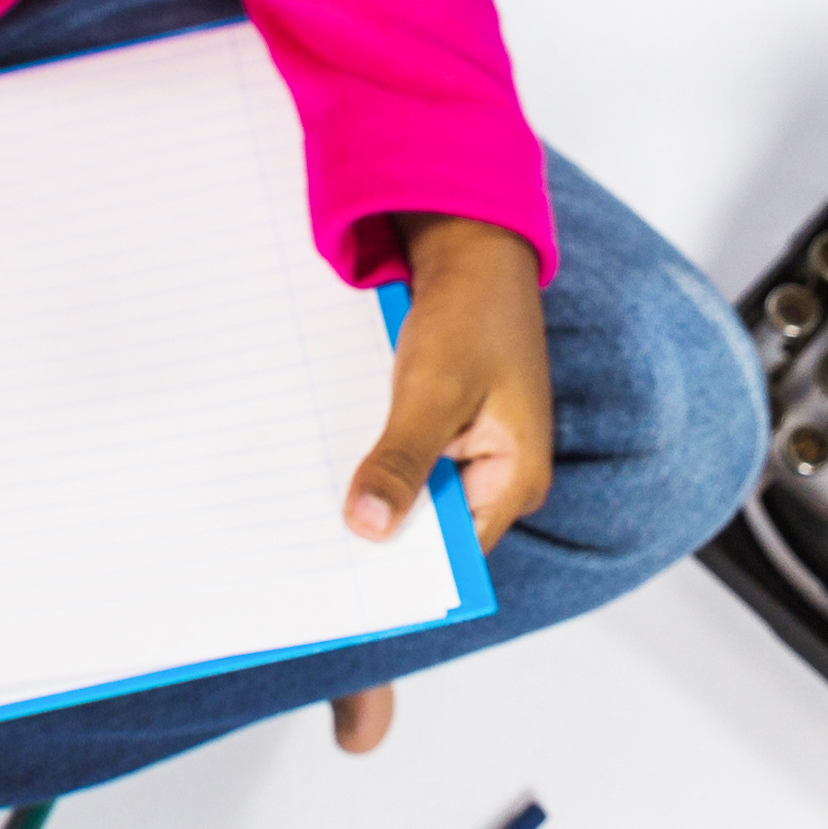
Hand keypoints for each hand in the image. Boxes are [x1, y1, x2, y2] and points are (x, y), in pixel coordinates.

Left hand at [346, 215, 550, 557]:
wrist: (473, 250)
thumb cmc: (468, 314)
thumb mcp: (430, 391)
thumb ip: (402, 462)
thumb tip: (368, 529)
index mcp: (515, 480)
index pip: (455, 556)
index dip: (402, 568)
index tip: (342, 578)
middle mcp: (502, 477)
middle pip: (434, 529)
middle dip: (381, 529)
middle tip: (312, 543)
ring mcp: (477, 453)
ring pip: (417, 494)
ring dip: (375, 492)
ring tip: (313, 506)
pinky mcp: (452, 430)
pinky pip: (411, 461)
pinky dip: (377, 459)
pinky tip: (332, 460)